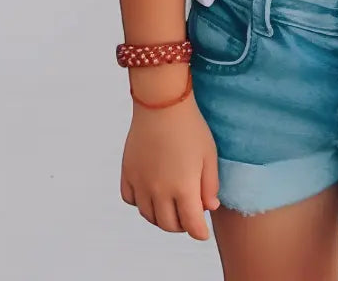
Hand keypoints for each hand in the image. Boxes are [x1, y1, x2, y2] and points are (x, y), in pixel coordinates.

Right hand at [120, 89, 219, 239]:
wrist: (161, 104)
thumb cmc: (190, 127)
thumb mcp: (209, 155)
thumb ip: (210, 185)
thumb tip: (209, 207)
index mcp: (183, 188)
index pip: (191, 224)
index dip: (199, 233)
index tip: (202, 233)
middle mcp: (159, 190)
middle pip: (168, 224)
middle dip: (181, 226)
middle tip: (189, 217)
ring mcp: (140, 182)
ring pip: (148, 215)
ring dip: (161, 218)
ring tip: (171, 208)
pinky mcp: (127, 172)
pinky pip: (130, 199)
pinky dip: (140, 203)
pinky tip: (150, 194)